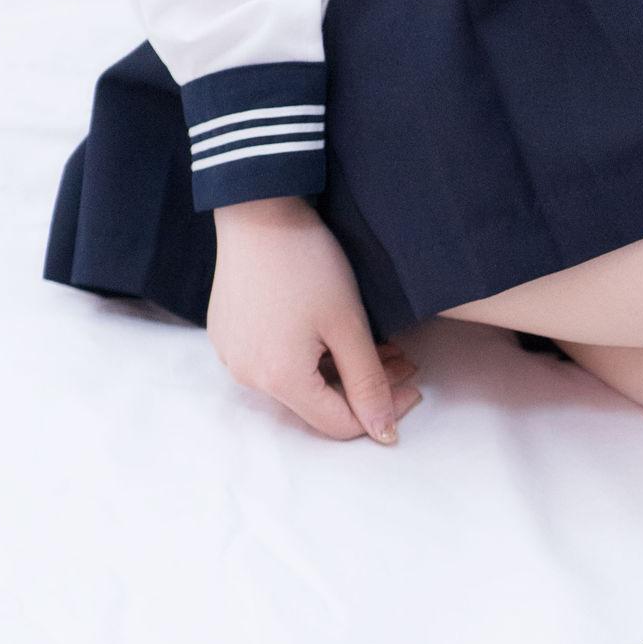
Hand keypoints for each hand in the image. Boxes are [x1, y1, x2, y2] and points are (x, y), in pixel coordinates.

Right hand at [207, 196, 423, 443]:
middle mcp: (248, 377)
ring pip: (300, 383)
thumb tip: (384, 434)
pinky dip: (312, 356)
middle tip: (403, 360)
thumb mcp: (349, 326)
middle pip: (319, 404)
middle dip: (365, 388)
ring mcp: (233, 356)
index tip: (414, 386)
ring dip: (342, 371)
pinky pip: (276, 361)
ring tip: (376, 345)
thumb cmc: (307, 262)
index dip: (382, 411)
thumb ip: (368, 384)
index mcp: (278, 379)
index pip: (339, 424)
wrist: (258, 209)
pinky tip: (336, 332)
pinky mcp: (228, 335)